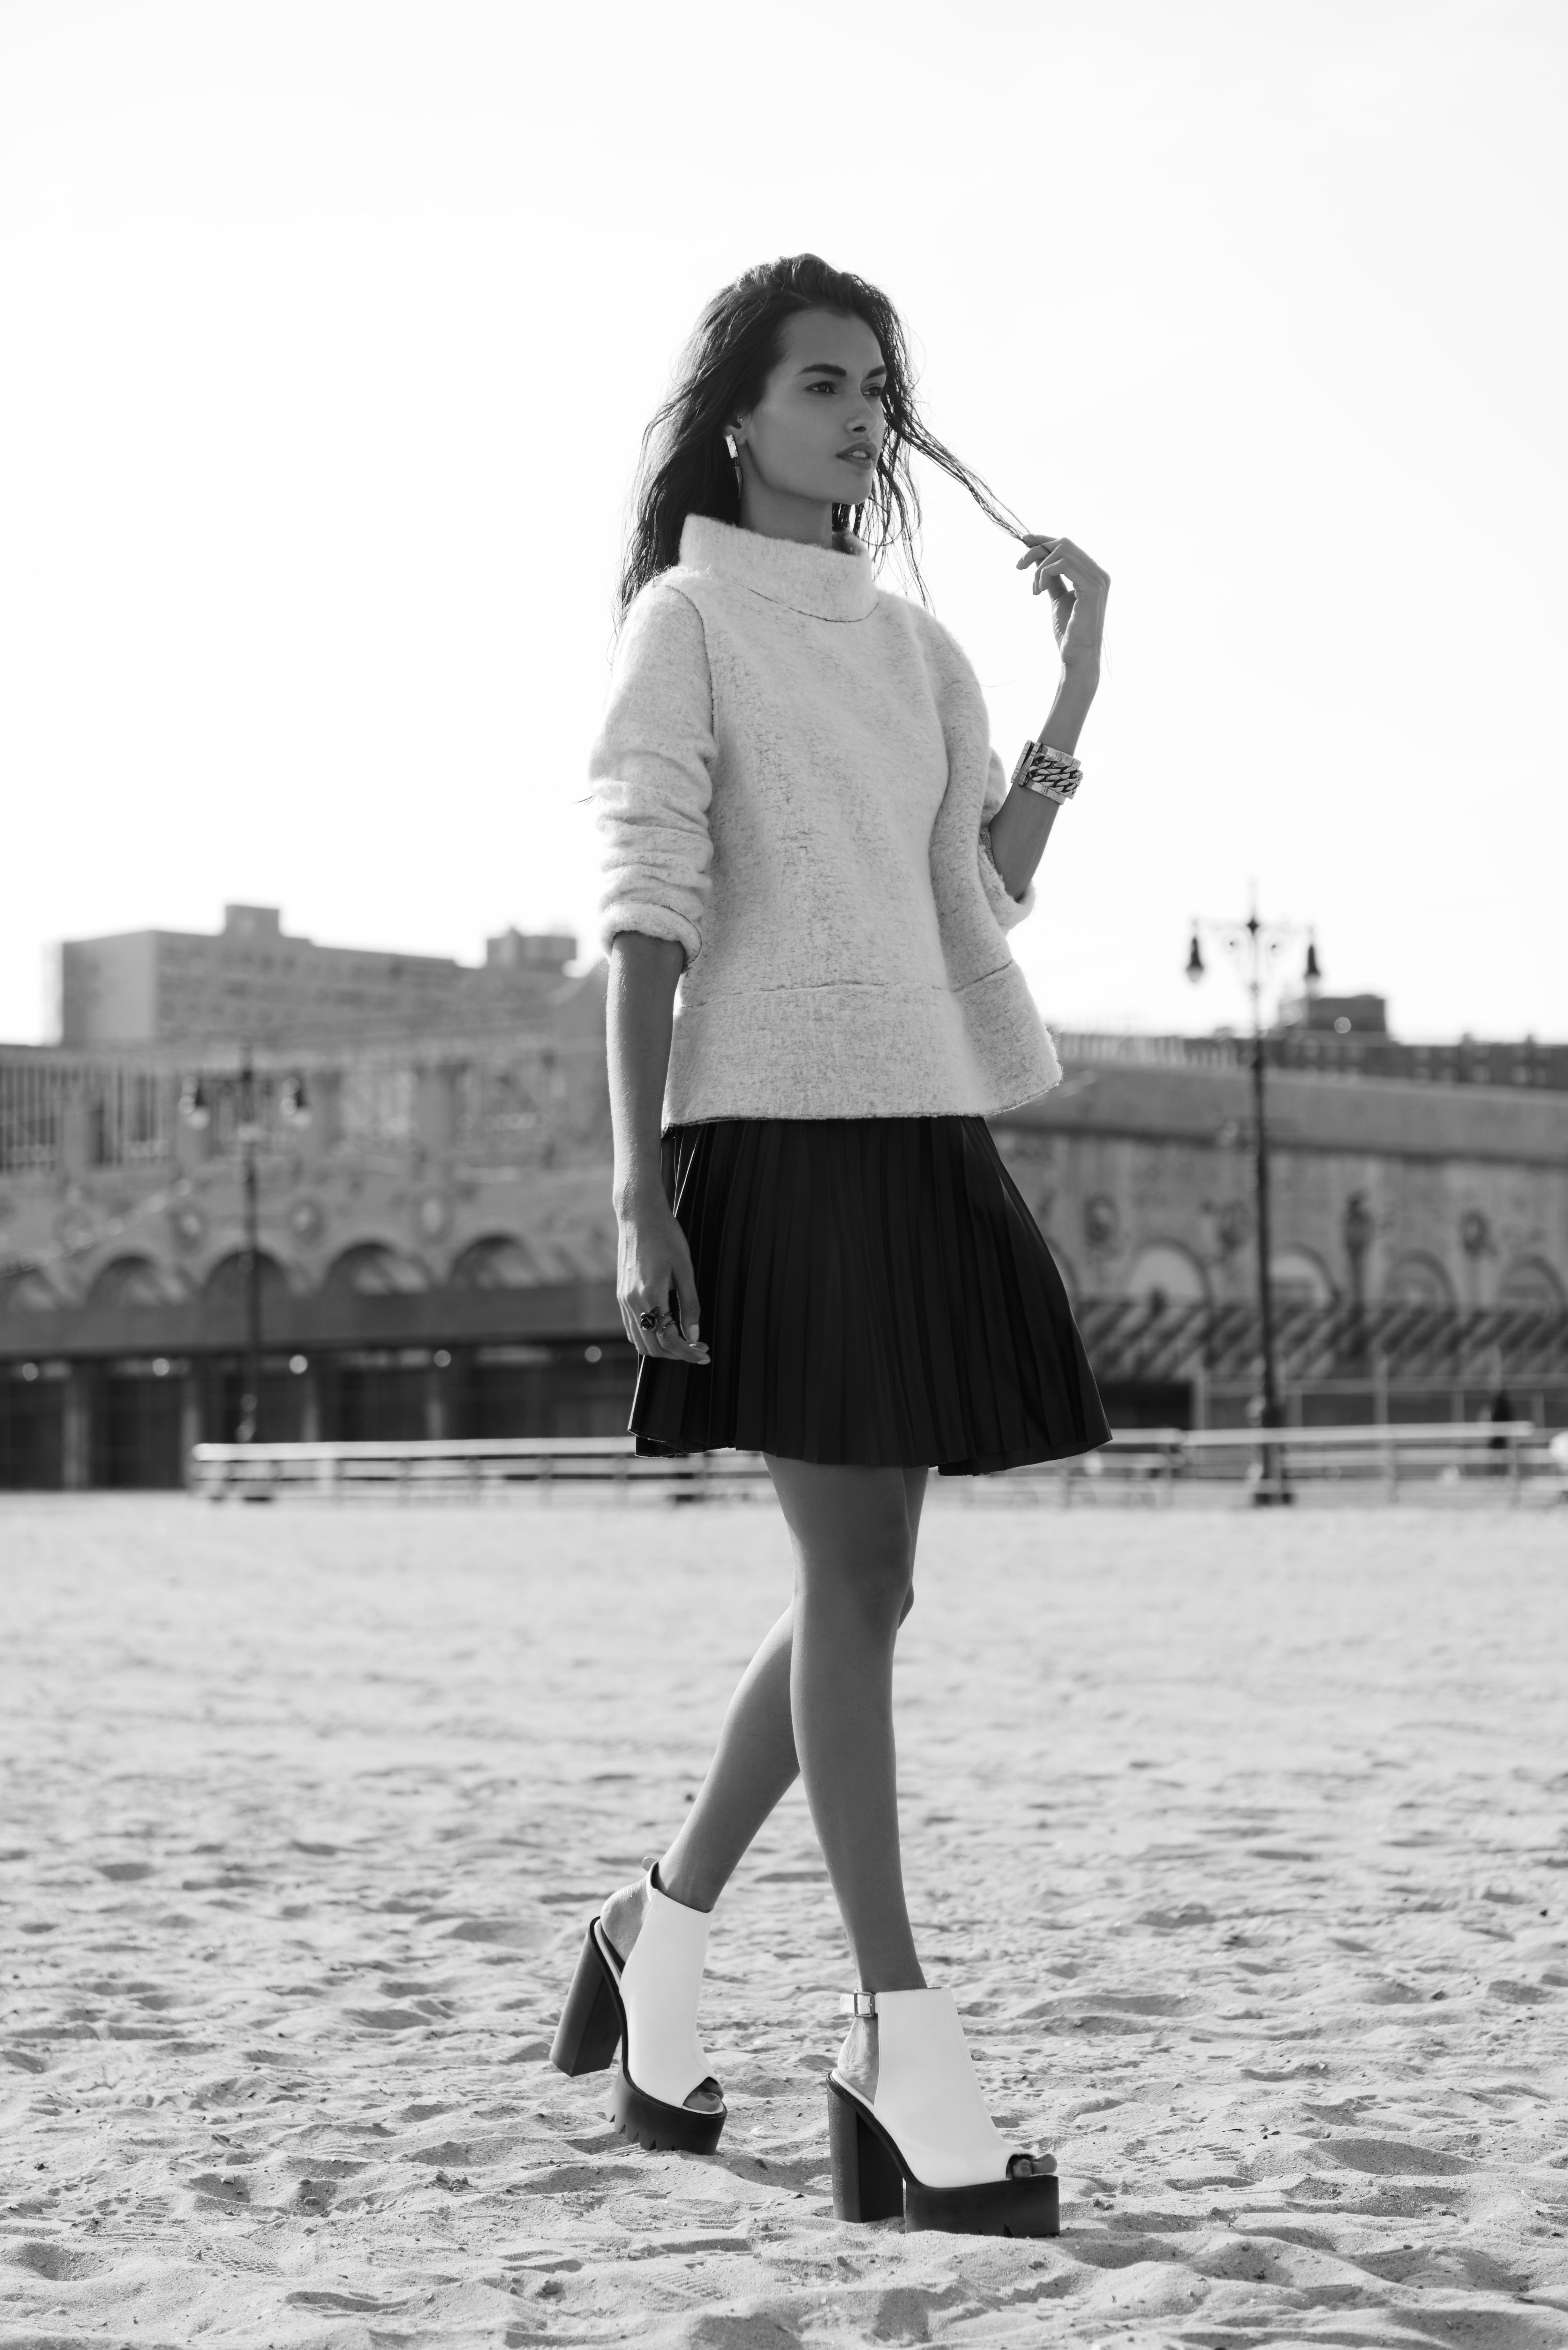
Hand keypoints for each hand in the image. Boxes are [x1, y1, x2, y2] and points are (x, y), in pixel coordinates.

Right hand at [617, 1193, 709, 1365]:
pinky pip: (631, 1328)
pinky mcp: (621, 1296)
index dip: (688, 1352)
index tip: (705, 1354)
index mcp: (650, 1295)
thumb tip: (695, 1334)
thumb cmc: (666, 1238)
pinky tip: (665, 1328)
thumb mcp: (685, 1270)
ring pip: (639, 1341)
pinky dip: (647, 1336)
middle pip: (653, 1346)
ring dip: (661, 1348)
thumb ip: (690, 1304)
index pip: (669, 1339)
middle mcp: (633, 1302)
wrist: (639, 1217)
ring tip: (683, 1342)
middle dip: (677, 1354)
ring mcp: (624, 1300)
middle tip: (698, 1349)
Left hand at [1016, 534, 1108, 665]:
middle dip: (1036, 551)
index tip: (1023, 542)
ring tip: (1034, 590)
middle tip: (1018, 566)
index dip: (1044, 540)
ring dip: (1039, 568)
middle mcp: (1099, 573)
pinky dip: (1045, 573)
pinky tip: (1039, 591)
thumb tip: (1036, 557)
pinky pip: (1063, 564)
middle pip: (1063, 543)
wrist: (1077, 655)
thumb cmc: (1068, 631)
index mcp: (1093, 574)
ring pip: (1062, 551)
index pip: (1067, 546)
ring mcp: (1098, 579)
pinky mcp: (1092, 587)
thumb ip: (1051, 576)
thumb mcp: (1056, 597)